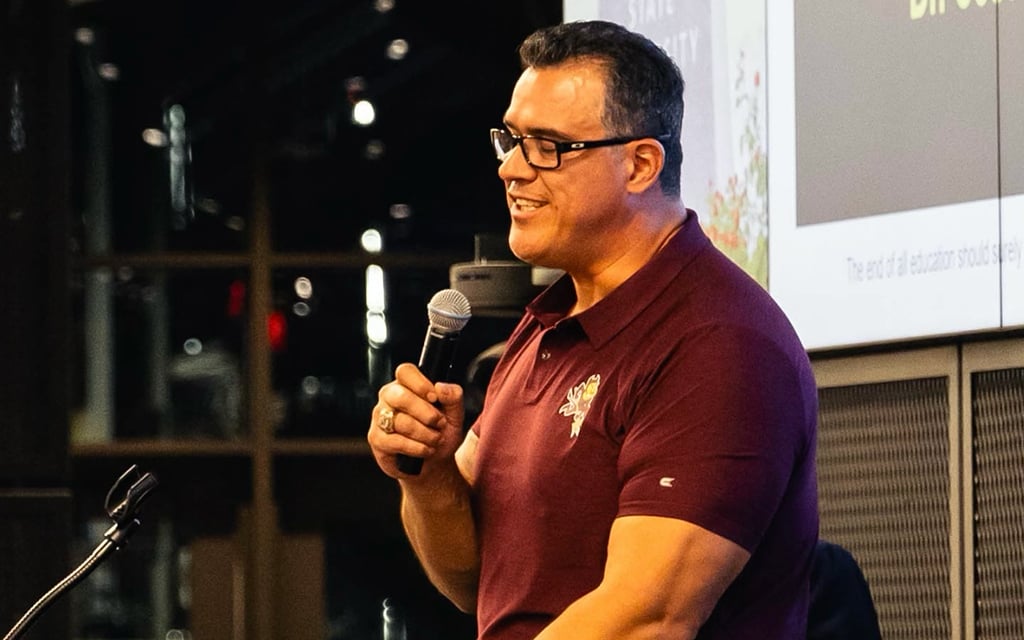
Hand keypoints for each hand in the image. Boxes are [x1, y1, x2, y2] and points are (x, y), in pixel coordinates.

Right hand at [367, 362, 465, 477]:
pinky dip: (417, 448)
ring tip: (436, 439)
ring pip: (401, 421)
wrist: (435, 462)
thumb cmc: (441, 433)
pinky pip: (396, 441)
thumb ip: (453, 397)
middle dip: (426, 413)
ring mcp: (380, 418)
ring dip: (425, 434)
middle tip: (440, 423)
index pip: (405, 372)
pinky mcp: (377, 439)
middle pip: (400, 396)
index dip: (420, 384)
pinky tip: (426, 449)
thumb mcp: (455, 414)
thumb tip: (441, 388)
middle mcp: (389, 398)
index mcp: (406, 385)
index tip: (434, 397)